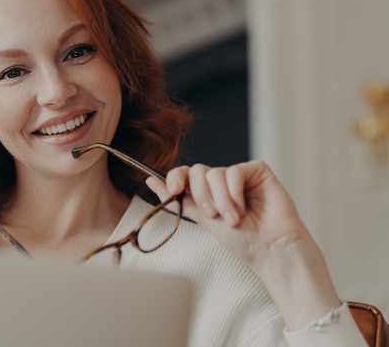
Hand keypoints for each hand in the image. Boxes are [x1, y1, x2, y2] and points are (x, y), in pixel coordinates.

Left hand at [146, 160, 306, 268]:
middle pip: (197, 171)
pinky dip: (234, 191)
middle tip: (213, 214)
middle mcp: (221, 181)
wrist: (270, 248)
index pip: (184, 174)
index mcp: (206, 191)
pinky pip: (235, 171)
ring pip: (215, 173)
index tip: (173, 190)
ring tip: (233, 218)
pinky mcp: (257, 171)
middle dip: (201, 195)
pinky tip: (244, 208)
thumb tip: (150, 180)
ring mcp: (239, 175)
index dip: (175, 177)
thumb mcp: (202, 218)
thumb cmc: (242, 239)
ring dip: (221, 199)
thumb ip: (178, 199)